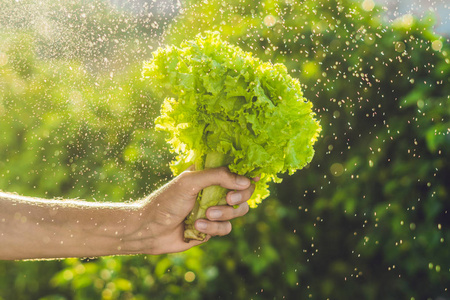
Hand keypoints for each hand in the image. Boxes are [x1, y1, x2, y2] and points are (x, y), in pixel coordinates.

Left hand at [120, 167, 256, 254]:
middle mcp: (215, 191)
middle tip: (229, 199)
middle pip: (244, 191)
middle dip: (240, 196)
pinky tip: (197, 226)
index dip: (248, 173)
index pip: (235, 170)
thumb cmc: (166, 201)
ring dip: (224, 214)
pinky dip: (214, 228)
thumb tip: (246, 181)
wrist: (150, 230)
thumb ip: (218, 177)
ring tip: (206, 215)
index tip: (256, 177)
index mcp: (209, 175)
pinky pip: (226, 228)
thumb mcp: (190, 182)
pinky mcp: (212, 228)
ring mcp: (215, 210)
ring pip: (238, 211)